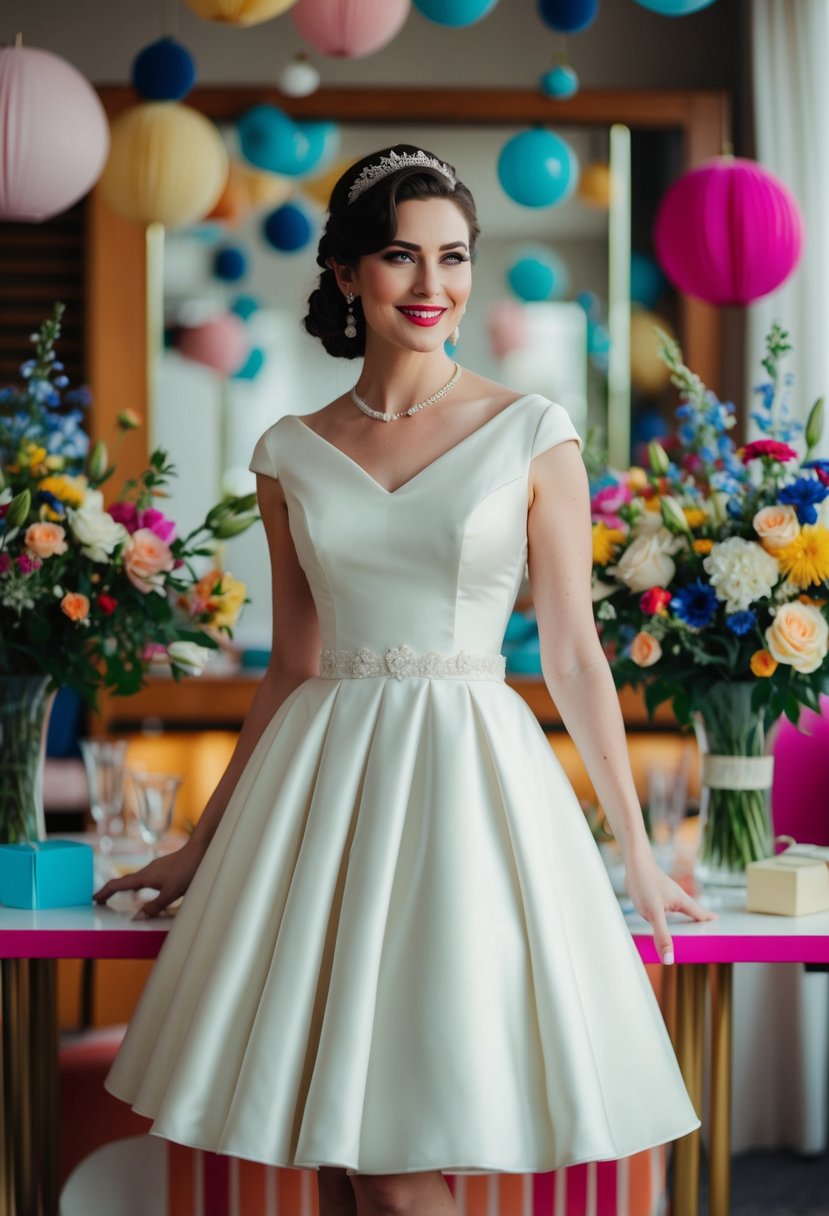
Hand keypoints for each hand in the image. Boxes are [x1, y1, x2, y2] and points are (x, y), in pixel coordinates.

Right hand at [93, 838, 206, 919]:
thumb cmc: (188, 870)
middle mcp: (148, 871)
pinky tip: (143, 892)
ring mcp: (156, 869)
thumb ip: (154, 906)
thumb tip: (137, 918)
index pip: (119, 884)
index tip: (93, 898)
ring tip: (119, 898)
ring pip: (136, 880)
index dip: (104, 892)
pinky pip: (146, 880)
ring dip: (125, 889)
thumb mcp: (172, 893)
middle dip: (111, 891)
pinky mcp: (164, 869)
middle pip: (125, 882)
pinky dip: (137, 887)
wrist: (202, 850)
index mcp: (145, 876)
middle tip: (101, 901)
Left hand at [623, 849, 716, 964]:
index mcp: (683, 902)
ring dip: (685, 918)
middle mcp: (677, 898)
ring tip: (688, 927)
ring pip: (680, 909)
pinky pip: (667, 907)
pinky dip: (670, 915)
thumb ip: (662, 936)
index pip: (701, 915)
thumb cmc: (645, 884)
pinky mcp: (656, 893)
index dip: (709, 922)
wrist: (634, 862)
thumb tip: (670, 959)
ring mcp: (667, 894)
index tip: (719, 927)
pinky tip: (664, 917)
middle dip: (700, 921)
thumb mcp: (654, 914)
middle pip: (693, 912)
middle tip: (708, 929)